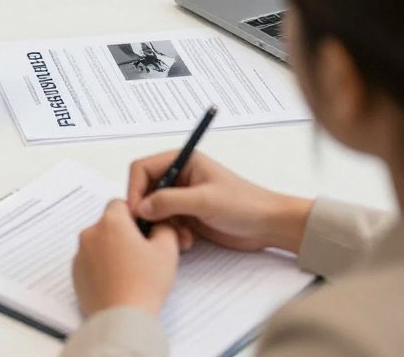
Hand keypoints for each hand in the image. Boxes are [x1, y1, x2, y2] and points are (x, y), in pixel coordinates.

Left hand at [73, 199, 178, 316]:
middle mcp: (91, 233)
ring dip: (110, 251)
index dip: (134, 216)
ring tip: (128, 273)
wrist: (123, 318)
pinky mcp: (76, 273)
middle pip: (108, 224)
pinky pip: (89, 262)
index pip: (120, 204)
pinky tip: (116, 282)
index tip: (143, 231)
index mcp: (111, 222)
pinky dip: (100, 268)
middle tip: (140, 255)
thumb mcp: (167, 251)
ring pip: (98, 243)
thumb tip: (159, 223)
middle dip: (122, 235)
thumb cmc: (144, 285)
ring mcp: (80, 254)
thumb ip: (164, 227)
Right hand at [128, 151, 314, 253]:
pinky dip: (171, 234)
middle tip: (153, 229)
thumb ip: (169, 201)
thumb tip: (140, 207)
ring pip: (154, 210)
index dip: (135, 188)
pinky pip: (166, 224)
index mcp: (182, 160)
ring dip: (162, 226)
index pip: (142, 168)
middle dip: (148, 211)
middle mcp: (178, 176)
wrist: (268, 226)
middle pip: (145, 190)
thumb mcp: (204, 200)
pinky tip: (187, 242)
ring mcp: (182, 197)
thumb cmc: (243, 204)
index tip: (136, 211)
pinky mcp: (188, 215)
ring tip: (180, 238)